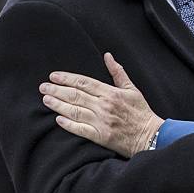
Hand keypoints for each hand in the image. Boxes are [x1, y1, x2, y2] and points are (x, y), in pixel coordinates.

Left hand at [39, 53, 163, 157]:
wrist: (150, 135)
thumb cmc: (141, 111)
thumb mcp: (132, 88)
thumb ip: (118, 72)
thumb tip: (108, 56)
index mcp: (111, 93)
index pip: (84, 83)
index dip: (67, 78)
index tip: (54, 76)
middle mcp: (104, 106)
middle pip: (75, 96)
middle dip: (57, 90)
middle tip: (43, 87)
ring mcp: (101, 122)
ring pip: (74, 111)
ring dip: (58, 105)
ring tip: (46, 100)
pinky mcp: (100, 136)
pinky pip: (80, 129)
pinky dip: (68, 124)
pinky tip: (58, 119)